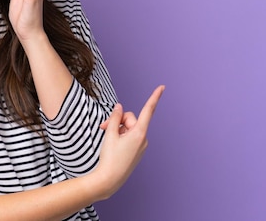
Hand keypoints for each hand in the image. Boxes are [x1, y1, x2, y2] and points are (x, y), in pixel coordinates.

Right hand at [92, 85, 164, 199]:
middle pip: (131, 119)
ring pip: (128, 129)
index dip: (154, 97)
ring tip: (106, 136)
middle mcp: (143, 139)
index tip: (162, 87)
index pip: (148, 110)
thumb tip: (119, 107)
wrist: (109, 180)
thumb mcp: (109, 134)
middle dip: (117, 120)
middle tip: (103, 126)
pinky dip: (120, 136)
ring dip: (117, 129)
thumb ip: (115, 118)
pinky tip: (112, 144)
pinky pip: (129, 137)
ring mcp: (141, 146)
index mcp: (139, 133)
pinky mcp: (137, 151)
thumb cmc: (109, 157)